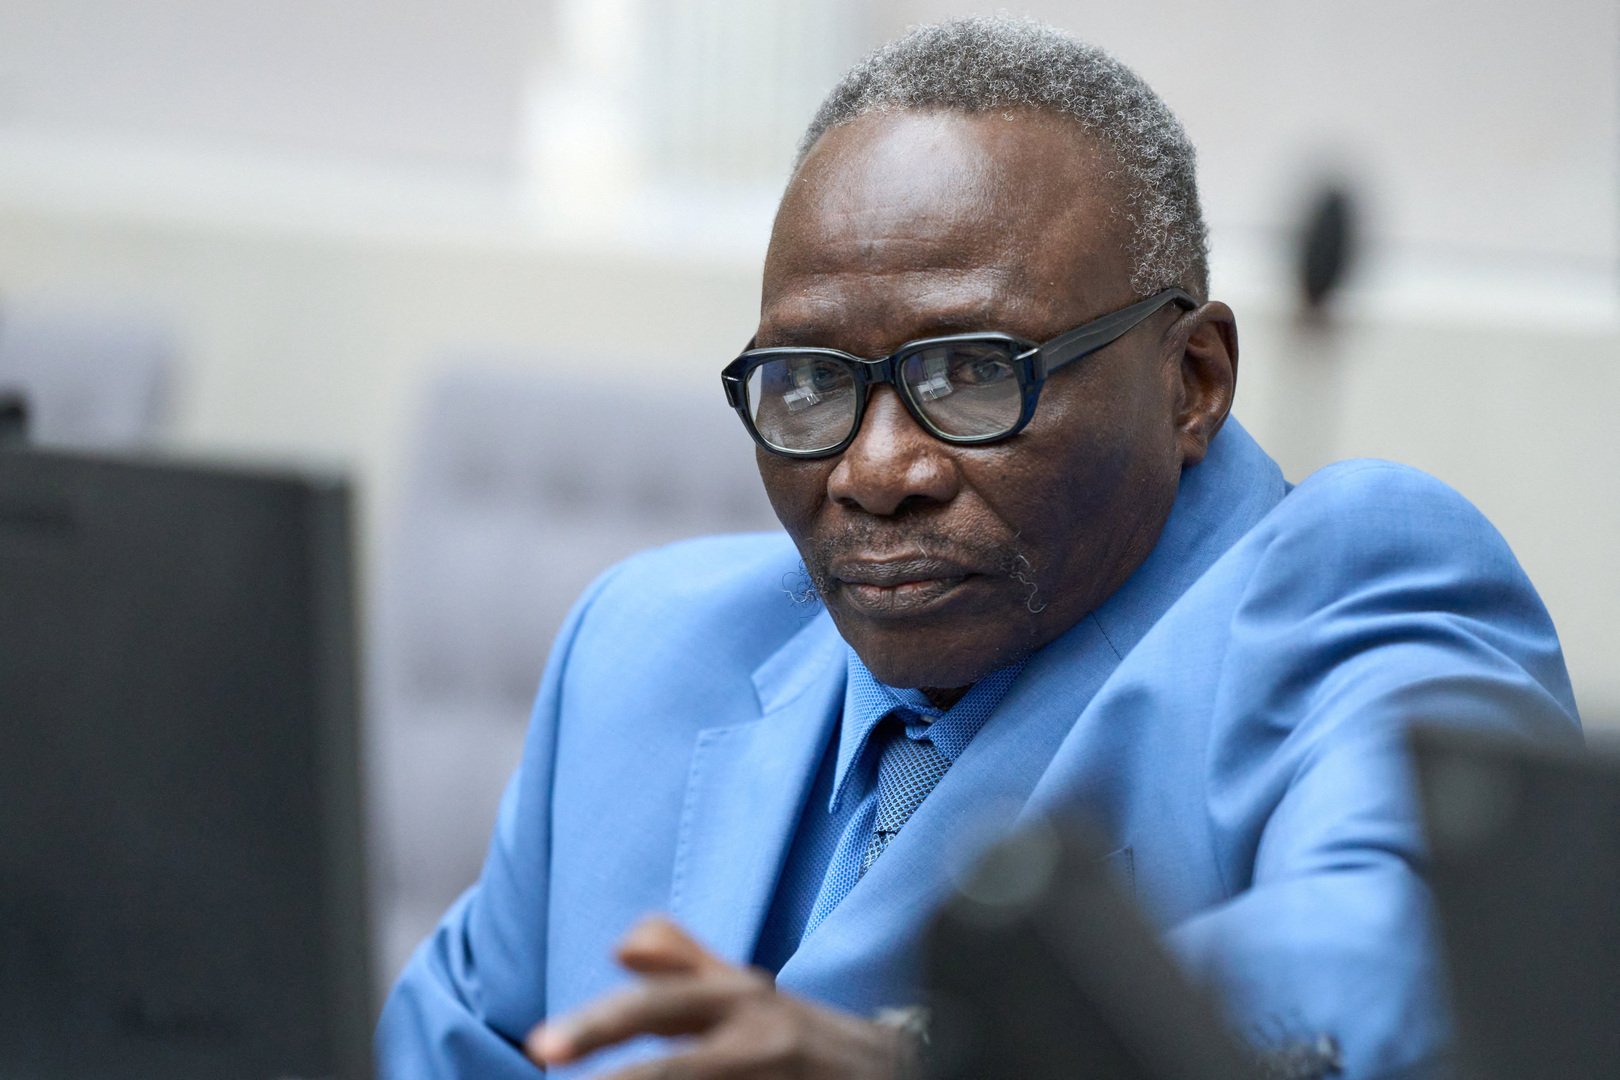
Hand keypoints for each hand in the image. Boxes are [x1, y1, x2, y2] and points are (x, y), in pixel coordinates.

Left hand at [523, 916, 915, 1078]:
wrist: (900, 1074)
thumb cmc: (804, 1037)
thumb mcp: (748, 990)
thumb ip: (684, 962)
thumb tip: (619, 947)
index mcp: (740, 997)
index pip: (655, 1006)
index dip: (596, 1026)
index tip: (539, 1049)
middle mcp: (760, 1040)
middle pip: (671, 1070)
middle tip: (551, 1078)